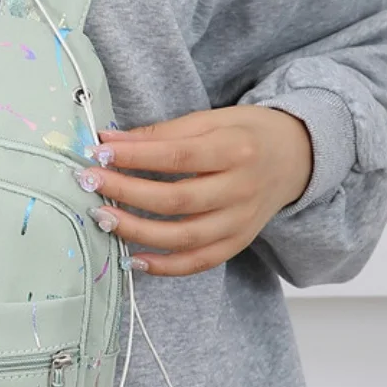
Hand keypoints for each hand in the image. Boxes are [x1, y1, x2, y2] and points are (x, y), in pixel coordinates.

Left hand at [80, 106, 313, 276]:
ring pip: (185, 237)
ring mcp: (241, 221)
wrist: (296, 157)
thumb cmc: (246, 133)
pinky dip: (166, 266)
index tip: (100, 152)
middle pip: (177, 200)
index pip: (177, 156)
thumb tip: (109, 140)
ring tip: (102, 218)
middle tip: (89, 182)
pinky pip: (200, 262)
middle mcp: (241, 189)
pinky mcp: (239, 242)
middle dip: (127, 192)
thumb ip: (161, 134)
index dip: (135, 157)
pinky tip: (134, 259)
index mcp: (235, 150)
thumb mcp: (209, 120)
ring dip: (138, 232)